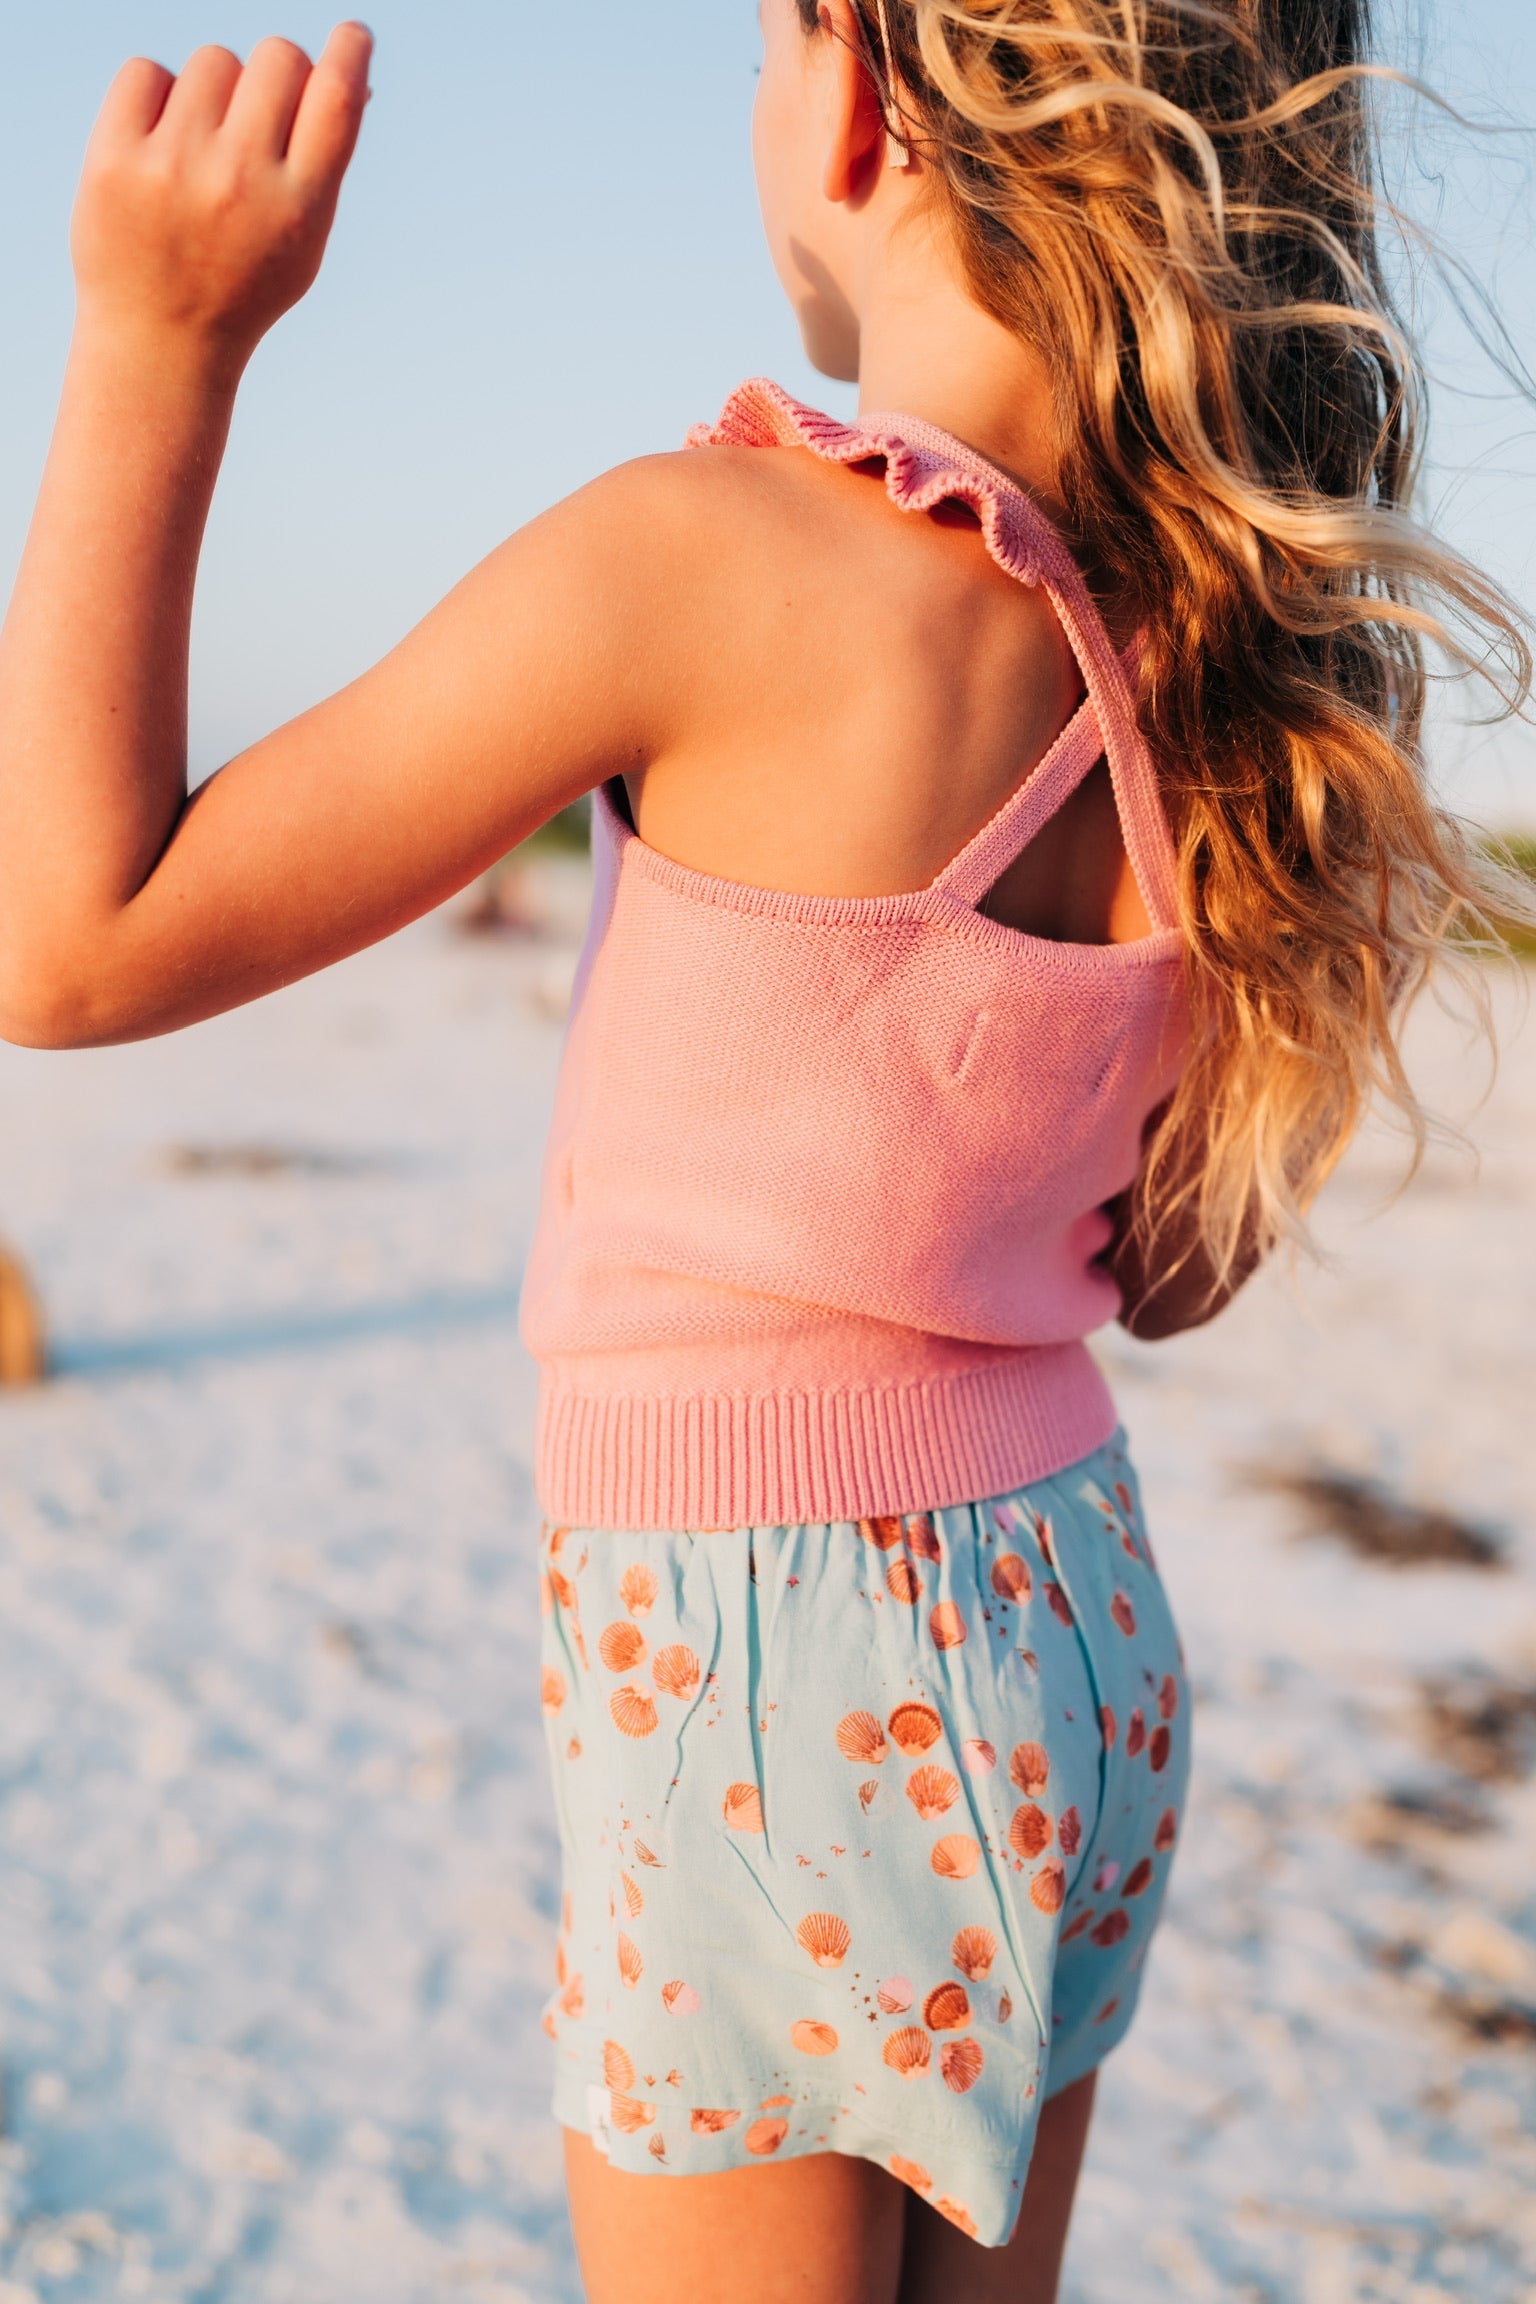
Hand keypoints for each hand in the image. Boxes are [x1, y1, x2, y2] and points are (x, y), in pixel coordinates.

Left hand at [71, 23, 372, 369]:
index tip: (353, 35)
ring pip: (212, 60)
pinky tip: (160, 141)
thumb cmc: (241, 284)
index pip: (336, 98)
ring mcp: (175, 167)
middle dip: (276, 72)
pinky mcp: (115, 159)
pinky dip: (157, 95)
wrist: (159, 343)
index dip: (350, 52)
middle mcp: (241, 181)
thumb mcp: (301, 241)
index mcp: (298, 206)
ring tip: (202, 148)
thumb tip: (349, 73)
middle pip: (277, 58)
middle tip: (260, 111)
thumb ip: (324, 164)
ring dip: (213, 92)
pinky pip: (146, 71)